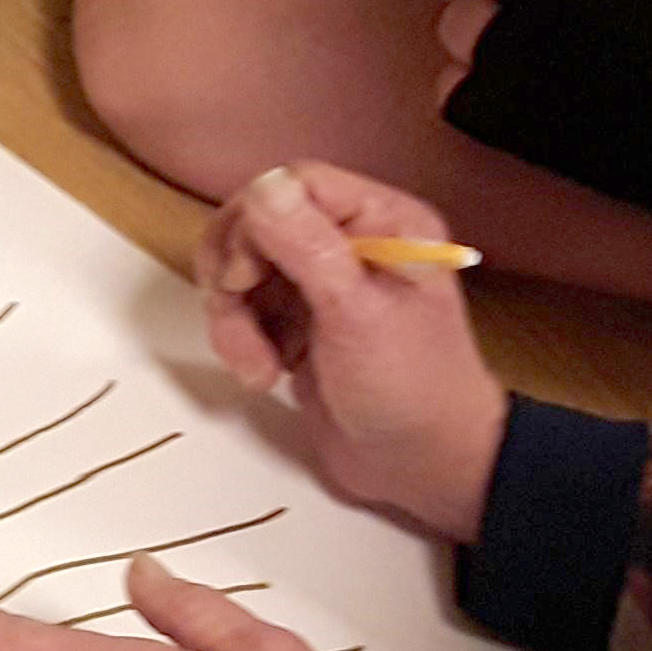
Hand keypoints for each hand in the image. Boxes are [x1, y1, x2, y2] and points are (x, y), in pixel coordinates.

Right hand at [195, 162, 507, 542]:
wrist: (419, 466)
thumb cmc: (411, 390)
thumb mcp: (357, 313)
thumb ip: (308, 246)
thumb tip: (263, 188)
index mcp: (383, 223)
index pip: (295, 184)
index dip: (257, 223)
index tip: (246, 275)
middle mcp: (349, 244)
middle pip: (256, 225)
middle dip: (234, 275)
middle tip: (237, 312)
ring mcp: (320, 286)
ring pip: (240, 270)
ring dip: (231, 318)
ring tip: (257, 365)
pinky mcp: (297, 323)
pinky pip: (243, 310)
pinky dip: (239, 341)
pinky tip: (264, 374)